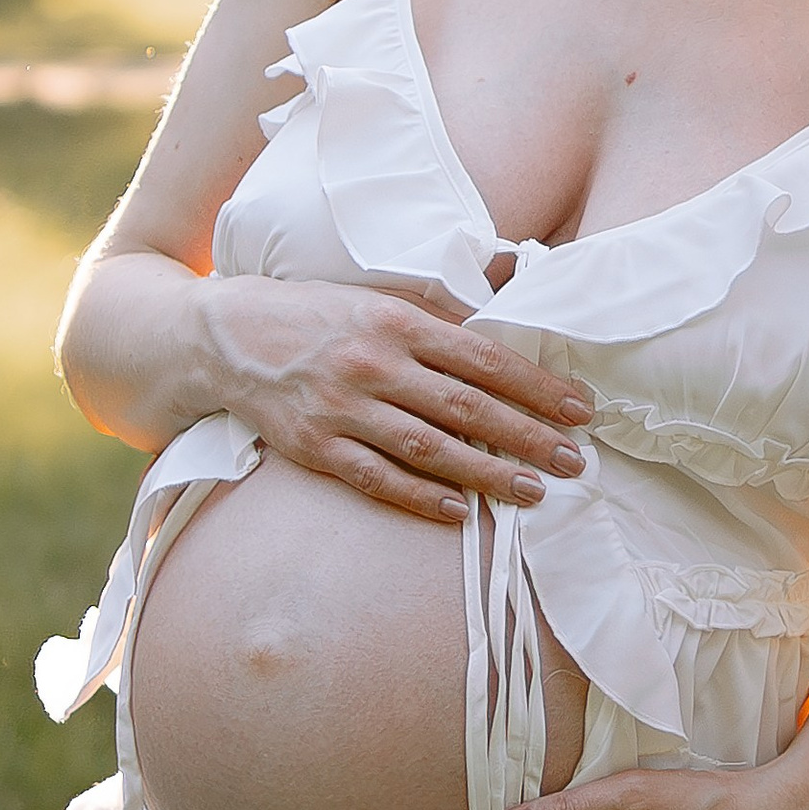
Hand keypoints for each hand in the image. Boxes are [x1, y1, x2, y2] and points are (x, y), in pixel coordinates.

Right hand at [202, 272, 592, 525]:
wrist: (230, 336)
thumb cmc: (320, 316)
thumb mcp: (380, 298)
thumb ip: (441, 313)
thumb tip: (513, 305)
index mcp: (397, 321)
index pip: (484, 357)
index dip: (536, 386)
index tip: (578, 409)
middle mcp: (374, 363)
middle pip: (466, 406)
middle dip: (526, 435)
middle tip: (573, 459)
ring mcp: (342, 407)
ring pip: (428, 448)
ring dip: (485, 473)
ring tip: (532, 491)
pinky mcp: (314, 446)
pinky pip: (376, 477)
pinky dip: (419, 497)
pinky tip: (459, 511)